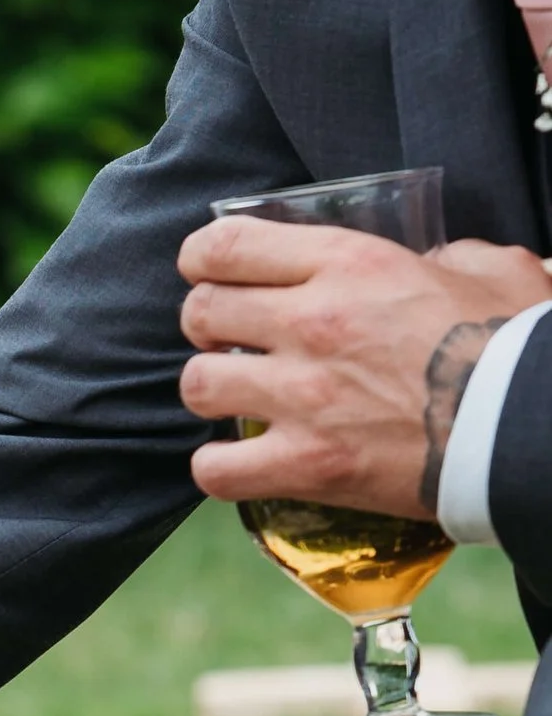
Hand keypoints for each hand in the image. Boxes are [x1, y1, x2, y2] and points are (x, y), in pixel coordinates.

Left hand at [178, 218, 551, 517]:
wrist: (528, 428)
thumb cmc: (517, 346)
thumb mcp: (489, 270)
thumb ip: (448, 256)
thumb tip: (435, 263)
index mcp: (350, 264)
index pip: (226, 245)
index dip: (203, 259)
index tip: (210, 273)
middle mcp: (314, 322)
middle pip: (200, 311)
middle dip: (207, 325)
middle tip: (233, 340)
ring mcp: (304, 397)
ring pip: (196, 385)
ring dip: (212, 391)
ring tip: (241, 398)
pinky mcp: (307, 464)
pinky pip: (217, 469)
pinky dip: (220, 469)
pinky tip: (242, 463)